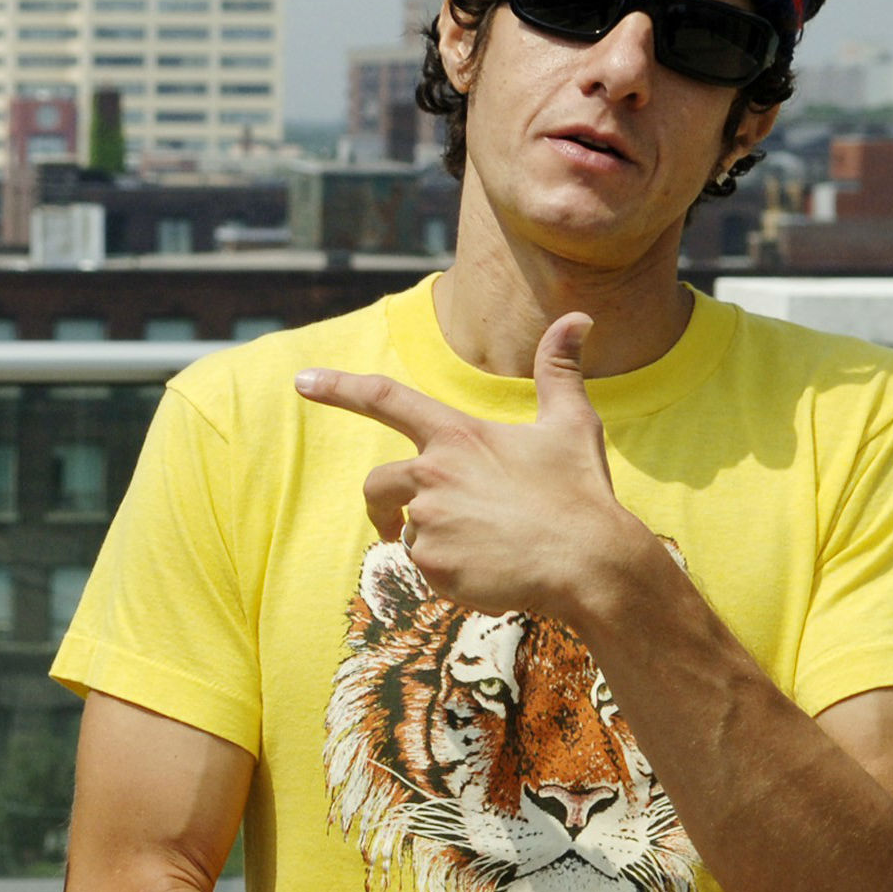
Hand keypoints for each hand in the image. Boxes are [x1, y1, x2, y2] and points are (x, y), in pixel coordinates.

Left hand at [294, 313, 655, 621]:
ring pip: (408, 531)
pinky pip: (425, 570)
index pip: (385, 398)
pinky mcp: (432, 567)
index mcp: (456, 436)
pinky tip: (491, 571)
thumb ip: (560, 370)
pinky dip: (450, 574)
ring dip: (435, 540)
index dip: (339, 386)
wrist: (590, 565)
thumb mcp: (572, 424)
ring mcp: (428, 523)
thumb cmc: (580, 493)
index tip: (302, 380)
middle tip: (396, 524)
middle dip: (382, 505)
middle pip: (377, 485)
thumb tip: (578, 317)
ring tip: (487, 545)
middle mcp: (432, 475)